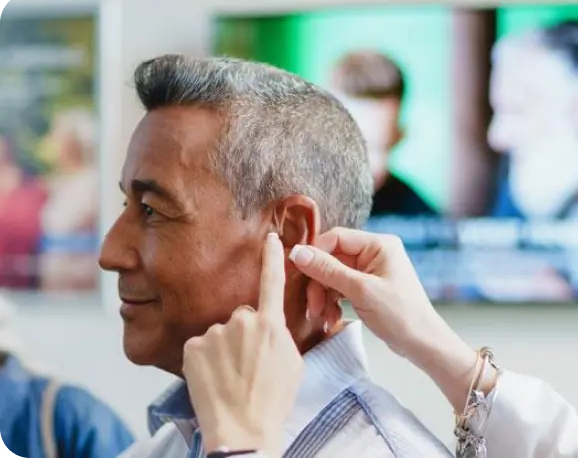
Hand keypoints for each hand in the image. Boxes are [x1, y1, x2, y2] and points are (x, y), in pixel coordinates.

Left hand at [182, 233, 302, 455]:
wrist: (243, 431)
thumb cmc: (273, 402)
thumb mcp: (294, 364)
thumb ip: (282, 336)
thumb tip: (272, 326)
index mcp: (272, 325)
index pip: (272, 282)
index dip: (271, 258)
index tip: (269, 238)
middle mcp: (242, 321)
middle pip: (242, 316)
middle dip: (243, 334)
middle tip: (248, 365)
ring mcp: (214, 333)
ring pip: (220, 333)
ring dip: (223, 349)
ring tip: (231, 377)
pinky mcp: (191, 347)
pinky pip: (200, 346)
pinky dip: (204, 360)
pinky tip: (214, 379)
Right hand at [287, 228, 489, 412]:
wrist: (422, 344)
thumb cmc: (400, 315)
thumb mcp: (360, 291)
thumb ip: (328, 270)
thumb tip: (297, 252)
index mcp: (378, 244)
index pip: (336, 238)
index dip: (314, 254)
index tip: (298, 273)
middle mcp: (375, 252)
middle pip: (332, 258)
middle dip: (319, 282)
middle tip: (313, 306)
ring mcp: (371, 270)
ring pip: (333, 275)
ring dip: (324, 295)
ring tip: (322, 316)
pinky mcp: (368, 287)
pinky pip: (341, 287)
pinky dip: (333, 302)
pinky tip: (332, 318)